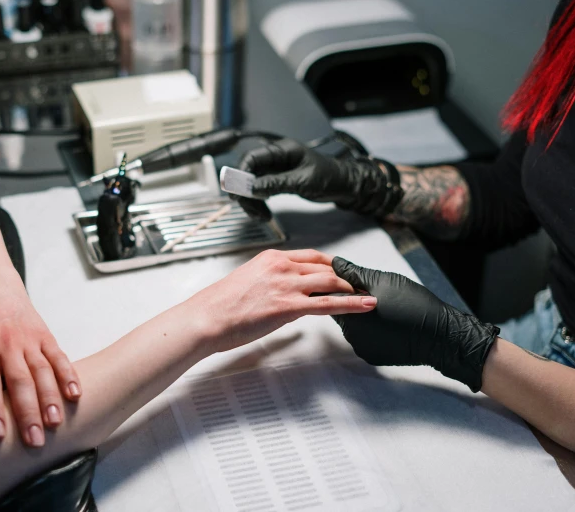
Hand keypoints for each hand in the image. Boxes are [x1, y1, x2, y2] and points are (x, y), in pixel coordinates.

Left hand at [0, 270, 80, 447]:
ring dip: (50, 398)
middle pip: (19, 381)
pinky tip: (76, 394)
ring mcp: (29, 339)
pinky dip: (68, 375)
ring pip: (42, 371)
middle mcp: (7, 344)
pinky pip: (59, 357)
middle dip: (27, 412)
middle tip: (33, 440)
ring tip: (55, 422)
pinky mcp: (45, 336)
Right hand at [191, 249, 378, 353]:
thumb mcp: (247, 283)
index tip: (342, 270)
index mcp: (271, 258)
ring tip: (367, 294)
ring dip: (352, 288)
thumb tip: (285, 295)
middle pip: (325, 266)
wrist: (206, 318)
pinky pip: (328, 303)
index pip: (310, 256)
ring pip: (330, 281)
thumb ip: (270, 283)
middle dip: (346, 276)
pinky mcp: (289, 306)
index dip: (331, 264)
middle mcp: (281, 266)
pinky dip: (351, 303)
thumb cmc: (219, 306)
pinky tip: (365, 305)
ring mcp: (286, 285)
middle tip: (360, 284)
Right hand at [234, 138, 396, 219]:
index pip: (253, 157)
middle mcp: (277, 158)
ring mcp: (277, 170)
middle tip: (248, 208)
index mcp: (283, 150)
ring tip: (260, 216)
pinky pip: (262, 190)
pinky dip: (259, 202)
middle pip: (249, 172)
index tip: (237, 191)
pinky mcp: (279, 180)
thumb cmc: (330, 178)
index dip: (241, 173)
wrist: (346, 186)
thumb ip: (277, 183)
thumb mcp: (303, 181)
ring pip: (253, 183)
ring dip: (252, 200)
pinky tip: (264, 212)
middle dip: (245, 191)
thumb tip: (252, 188)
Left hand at [330, 257, 498, 391]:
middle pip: (344, 314)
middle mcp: (352, 336)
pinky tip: (389, 323)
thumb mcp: (383, 281)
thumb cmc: (413, 304)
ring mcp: (363, 349)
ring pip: (356, 327)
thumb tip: (335, 263)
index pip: (333, 299)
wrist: (441, 335)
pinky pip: (366, 340)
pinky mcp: (374, 357)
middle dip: (353, 302)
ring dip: (363, 317)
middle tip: (375, 294)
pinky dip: (373, 331)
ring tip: (385, 308)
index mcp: (351, 316)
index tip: (353, 283)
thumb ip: (354, 273)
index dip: (341, 288)